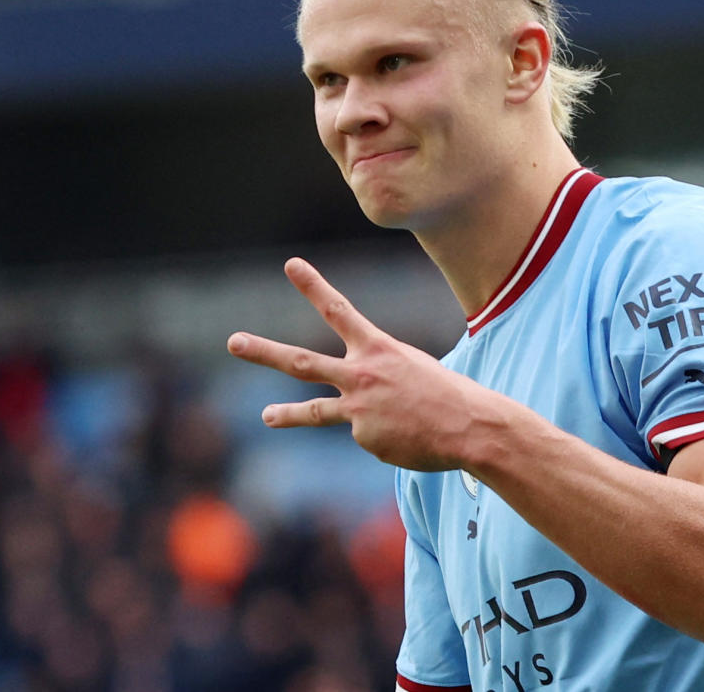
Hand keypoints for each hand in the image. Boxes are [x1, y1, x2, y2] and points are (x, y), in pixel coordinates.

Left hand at [227, 258, 497, 470]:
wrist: (468, 427)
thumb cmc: (448, 394)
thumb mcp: (414, 367)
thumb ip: (379, 374)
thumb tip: (357, 404)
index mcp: (378, 349)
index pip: (339, 310)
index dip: (312, 286)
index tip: (291, 265)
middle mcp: (361, 375)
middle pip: (302, 362)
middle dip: (264, 351)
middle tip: (234, 341)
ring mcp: (358, 409)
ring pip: (314, 411)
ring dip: (285, 415)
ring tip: (267, 416)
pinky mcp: (365, 438)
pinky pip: (370, 436)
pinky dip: (387, 436)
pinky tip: (408, 435)